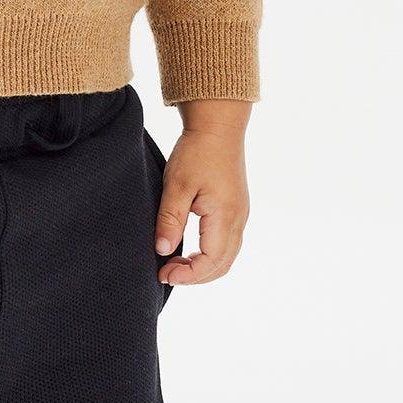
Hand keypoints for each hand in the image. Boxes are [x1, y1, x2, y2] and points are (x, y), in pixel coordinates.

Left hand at [154, 99, 251, 287]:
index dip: (187, 275)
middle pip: (222, 265)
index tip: (163, 273)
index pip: (210, 262)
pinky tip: (188, 250)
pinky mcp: (236, 209)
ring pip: (227, 257)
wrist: (218, 126)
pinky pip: (227, 244)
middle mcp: (238, 219)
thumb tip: (162, 251)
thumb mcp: (177, 185)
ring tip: (174, 263)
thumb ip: (170, 220)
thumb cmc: (196, 152)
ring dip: (202, 267)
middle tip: (165, 272)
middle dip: (194, 276)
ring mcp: (240, 215)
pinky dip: (209, 255)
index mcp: (225, 216)